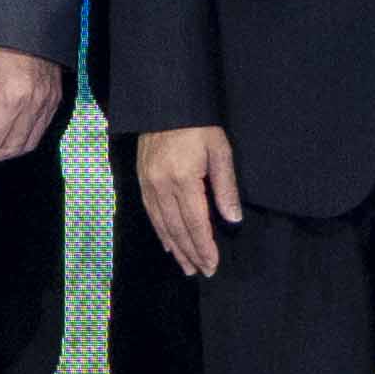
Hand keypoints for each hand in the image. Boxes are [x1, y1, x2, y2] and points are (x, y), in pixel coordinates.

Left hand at [0, 48, 65, 165]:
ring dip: (7, 152)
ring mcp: (48, 105)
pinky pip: (40, 132)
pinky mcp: (55, 102)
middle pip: (12, 147)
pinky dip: (23, 140)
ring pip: (28, 144)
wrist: (31, 26)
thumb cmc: (0, 46)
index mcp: (14, 97)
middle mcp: (35, 105)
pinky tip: (9, 137)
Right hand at [129, 123, 234, 273]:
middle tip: (202, 272)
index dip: (205, 247)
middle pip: (177, 229)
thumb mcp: (220, 150)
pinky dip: (160, 232)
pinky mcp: (141, 179)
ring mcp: (148, 183)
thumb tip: (233, 219)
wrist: (165, 101)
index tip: (213, 265)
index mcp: (183, 179)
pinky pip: (150, 213)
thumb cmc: (199, 124)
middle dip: (191, 253)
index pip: (196, 223)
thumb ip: (225, 186)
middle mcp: (162, 186)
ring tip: (186, 266)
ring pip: (162, 225)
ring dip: (175, 248)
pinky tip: (167, 244)